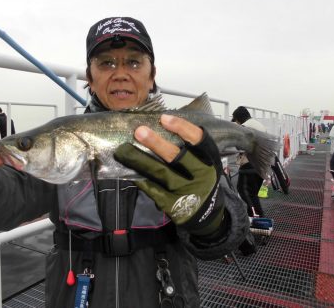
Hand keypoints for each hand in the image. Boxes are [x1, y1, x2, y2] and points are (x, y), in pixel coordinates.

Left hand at [114, 115, 224, 235]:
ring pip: (160, 173)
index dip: (182, 127)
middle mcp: (200, 175)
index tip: (164, 118)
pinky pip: (153, 189)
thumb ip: (191, 147)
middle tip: (139, 131)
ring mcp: (186, 191)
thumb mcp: (205, 161)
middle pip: (176, 157)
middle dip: (157, 143)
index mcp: (209, 160)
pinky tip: (129, 168)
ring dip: (140, 160)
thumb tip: (160, 125)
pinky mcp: (174, 205)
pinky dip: (140, 178)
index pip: (198, 140)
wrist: (208, 214)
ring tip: (124, 150)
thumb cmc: (202, 178)